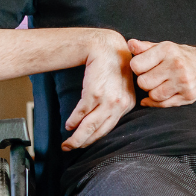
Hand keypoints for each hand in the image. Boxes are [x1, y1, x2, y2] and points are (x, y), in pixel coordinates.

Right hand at [62, 31, 135, 149]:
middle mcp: (119, 104)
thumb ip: (116, 103)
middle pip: (99, 131)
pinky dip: (74, 121)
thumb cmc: (113, 66)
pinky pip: (82, 112)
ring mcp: (107, 100)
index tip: (85, 144)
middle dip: (84, 143)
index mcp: (128, 104)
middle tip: (71, 149)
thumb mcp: (121, 87)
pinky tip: (69, 125)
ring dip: (77, 138)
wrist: (107, 47)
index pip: (110, 128)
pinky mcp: (95, 93)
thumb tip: (101, 119)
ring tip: (67, 144)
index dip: (95, 139)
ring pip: (90, 126)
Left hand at [128, 39, 195, 106]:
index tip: (144, 67)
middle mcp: (176, 65)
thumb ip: (145, 48)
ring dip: (153, 92)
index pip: (136, 65)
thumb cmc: (182, 57)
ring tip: (161, 84)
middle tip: (153, 77)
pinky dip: (158, 102)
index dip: (137, 68)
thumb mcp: (164, 48)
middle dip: (145, 82)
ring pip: (153, 95)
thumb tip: (130, 44)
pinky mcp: (188, 96)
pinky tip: (162, 93)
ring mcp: (184, 82)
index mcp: (167, 50)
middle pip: (143, 83)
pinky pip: (163, 105)